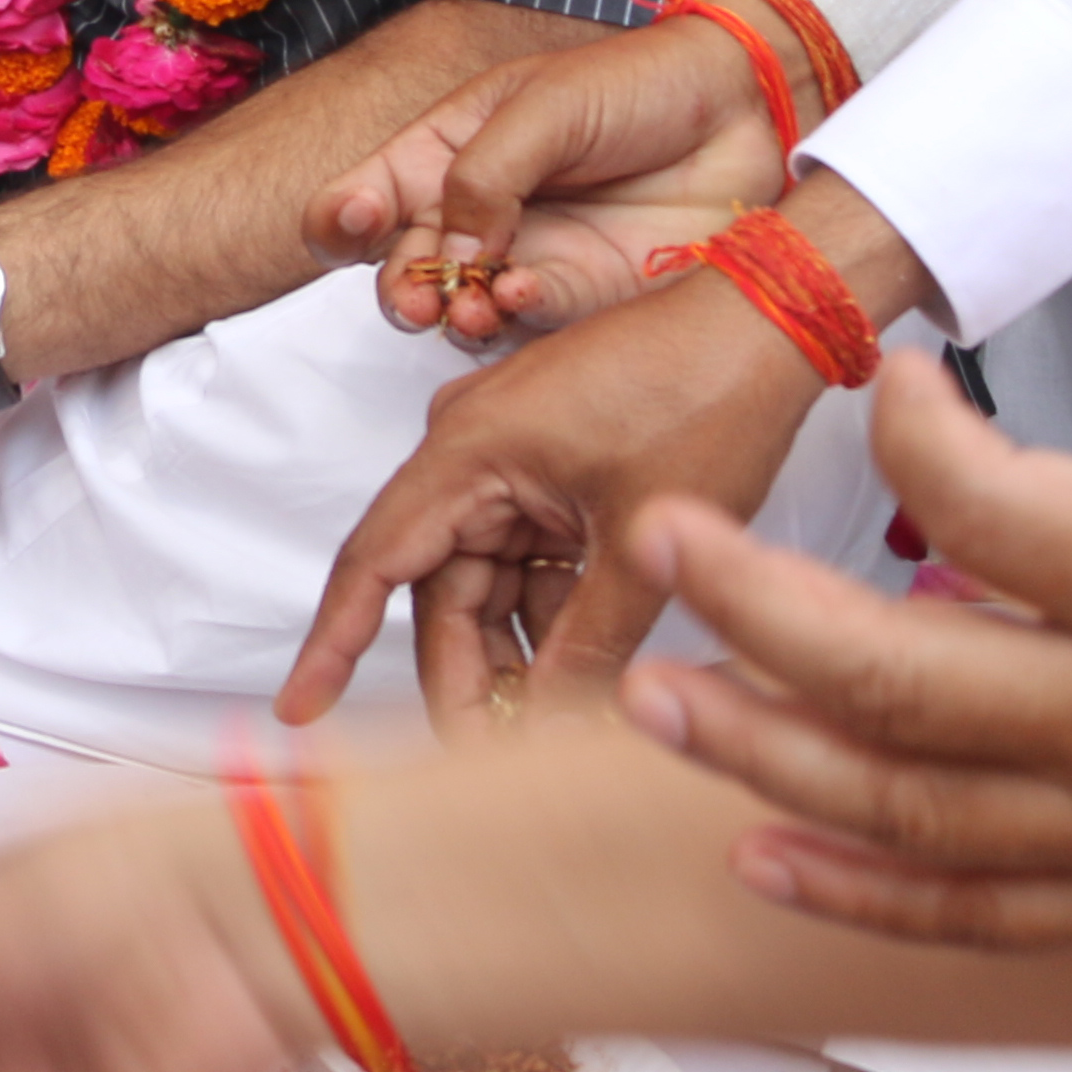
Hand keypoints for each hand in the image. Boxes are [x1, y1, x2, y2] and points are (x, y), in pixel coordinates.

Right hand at [278, 273, 824, 730]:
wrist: (770, 316)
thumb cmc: (707, 391)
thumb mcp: (646, 537)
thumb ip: (589, 639)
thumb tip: (544, 725)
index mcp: (469, 451)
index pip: (376, 564)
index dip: (334, 643)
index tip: (300, 709)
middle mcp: (473, 451)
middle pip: (437, 588)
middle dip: (462, 674)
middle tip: (484, 756)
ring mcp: (512, 457)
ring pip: (487, 581)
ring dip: (512, 650)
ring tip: (544, 728)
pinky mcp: (552, 468)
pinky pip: (528, 557)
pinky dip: (550, 613)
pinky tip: (580, 671)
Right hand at [307, 13, 782, 342]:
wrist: (742, 110)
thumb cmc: (636, 86)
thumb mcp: (543, 105)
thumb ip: (485, 174)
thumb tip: (454, 250)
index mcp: (448, 150)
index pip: (369, 194)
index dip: (343, 218)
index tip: (357, 223)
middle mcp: (479, 211)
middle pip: (405, 267)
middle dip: (399, 287)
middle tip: (417, 294)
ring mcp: (528, 256)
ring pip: (461, 306)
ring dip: (451, 313)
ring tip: (465, 307)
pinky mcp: (583, 294)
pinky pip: (531, 318)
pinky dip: (516, 314)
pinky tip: (522, 293)